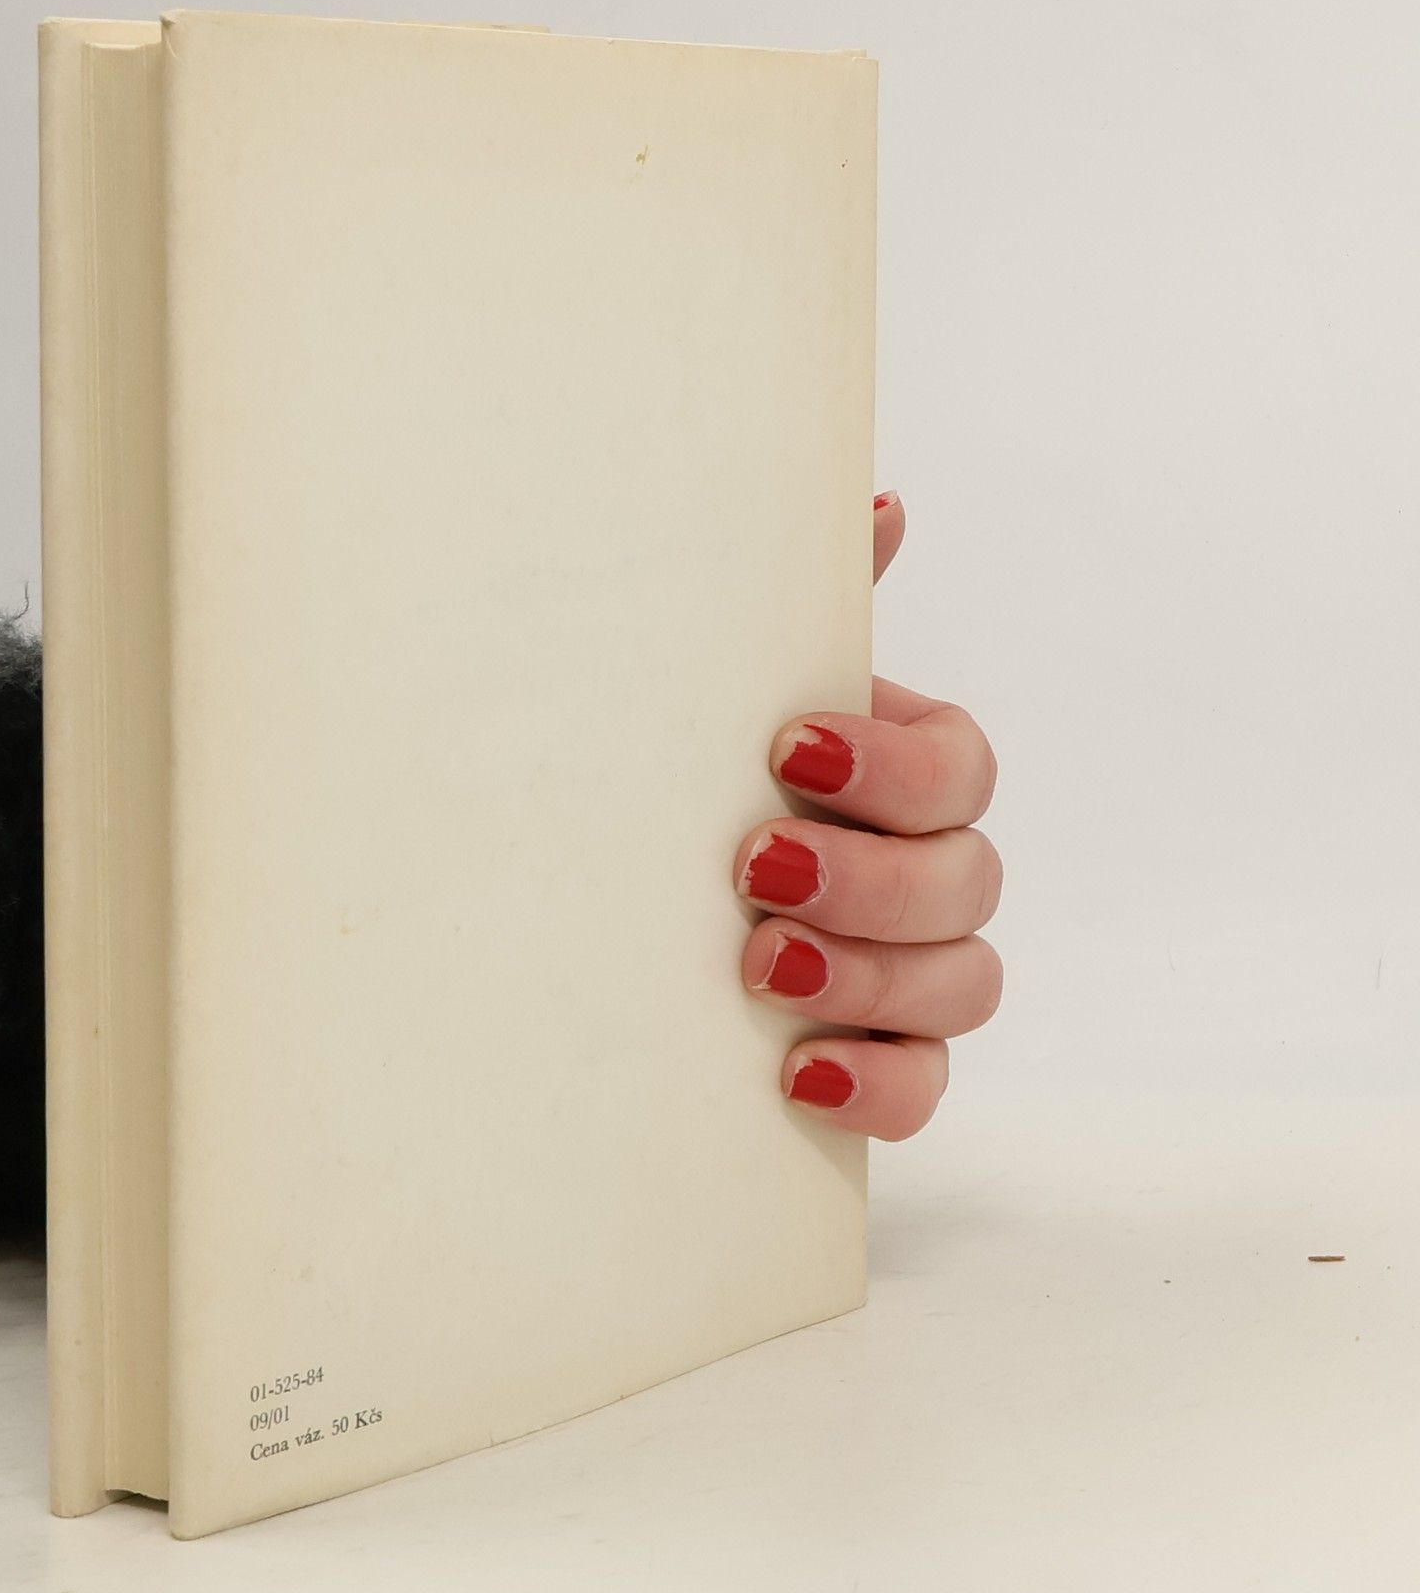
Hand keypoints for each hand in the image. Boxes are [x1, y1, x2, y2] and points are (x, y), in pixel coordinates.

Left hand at [731, 491, 1001, 1138]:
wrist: (624, 904)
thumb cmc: (699, 780)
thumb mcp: (728, 695)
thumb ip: (801, 613)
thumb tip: (876, 502)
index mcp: (906, 776)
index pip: (959, 769)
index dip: (894, 765)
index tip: (787, 750)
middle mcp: (931, 873)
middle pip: (968, 882)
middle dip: (871, 878)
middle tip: (753, 868)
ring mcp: (917, 975)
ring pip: (963, 985)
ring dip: (868, 978)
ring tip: (760, 968)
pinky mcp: (883, 1061)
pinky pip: (925, 1090)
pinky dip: (879, 1088)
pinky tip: (799, 1076)